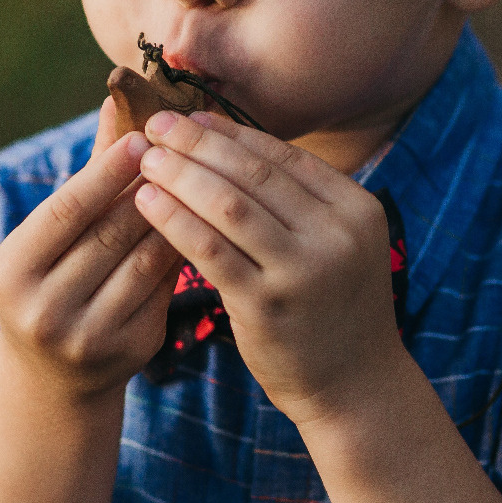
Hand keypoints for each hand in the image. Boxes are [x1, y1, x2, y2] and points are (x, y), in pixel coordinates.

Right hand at [0, 98, 184, 400]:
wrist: (53, 375)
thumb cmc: (54, 278)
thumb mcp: (52, 234)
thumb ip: (89, 171)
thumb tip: (115, 101)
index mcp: (13, 271)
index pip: (65, 210)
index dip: (106, 172)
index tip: (142, 137)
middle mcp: (44, 309)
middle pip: (110, 233)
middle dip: (150, 187)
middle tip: (185, 148)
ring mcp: (88, 336)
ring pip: (146, 260)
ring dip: (177, 215)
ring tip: (200, 178)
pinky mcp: (130, 350)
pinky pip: (166, 288)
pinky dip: (184, 250)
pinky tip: (205, 224)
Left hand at [133, 109, 401, 420]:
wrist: (355, 385)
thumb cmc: (333, 307)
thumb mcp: (339, 245)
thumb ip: (300, 203)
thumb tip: (232, 144)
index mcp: (356, 209)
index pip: (283, 156)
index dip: (231, 132)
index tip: (190, 116)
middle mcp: (335, 235)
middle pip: (253, 173)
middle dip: (199, 144)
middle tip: (157, 123)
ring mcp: (303, 272)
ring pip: (228, 205)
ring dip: (180, 175)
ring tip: (145, 158)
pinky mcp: (267, 306)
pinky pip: (210, 250)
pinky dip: (174, 220)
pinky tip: (146, 202)